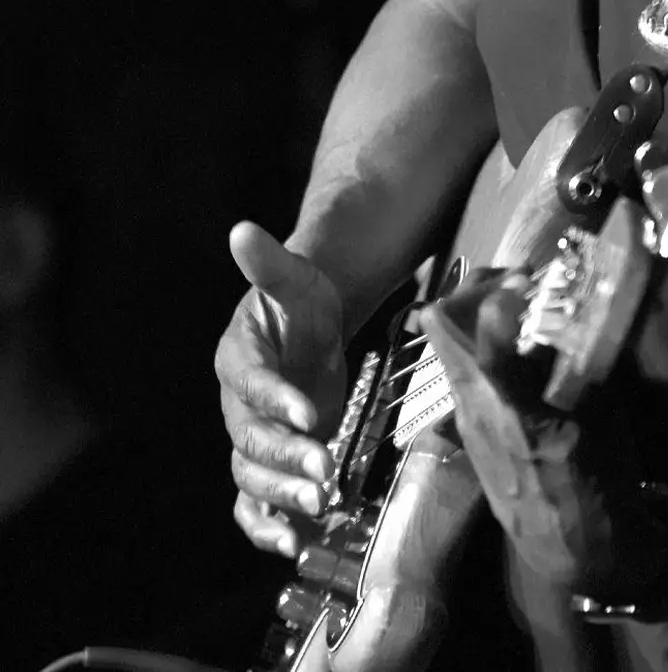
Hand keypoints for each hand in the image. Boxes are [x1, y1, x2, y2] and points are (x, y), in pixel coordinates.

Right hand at [215, 220, 346, 555]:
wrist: (312, 325)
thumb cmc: (303, 299)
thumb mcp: (295, 279)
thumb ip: (270, 263)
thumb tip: (242, 230)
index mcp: (239, 357)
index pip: (252, 383)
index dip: (276, 399)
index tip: (308, 412)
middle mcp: (238, 403)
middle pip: (252, 439)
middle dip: (286, 458)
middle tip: (324, 471)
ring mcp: (251, 436)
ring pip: (252, 476)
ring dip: (282, 495)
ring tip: (319, 505)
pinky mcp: (267, 461)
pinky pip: (252, 502)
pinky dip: (265, 525)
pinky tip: (290, 542)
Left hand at [424, 271, 667, 609]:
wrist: (576, 555)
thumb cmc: (597, 484)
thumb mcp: (603, 415)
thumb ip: (584, 354)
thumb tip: (583, 301)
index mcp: (505, 399)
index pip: (485, 319)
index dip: (512, 287)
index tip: (539, 278)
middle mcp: (471, 403)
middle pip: (443, 322)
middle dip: (478, 289)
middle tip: (521, 282)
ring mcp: (463, 418)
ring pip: (449, 345)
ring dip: (478, 316)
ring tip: (523, 309)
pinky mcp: (468, 431)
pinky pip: (463, 370)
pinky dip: (484, 347)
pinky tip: (522, 352)